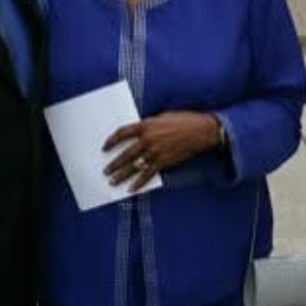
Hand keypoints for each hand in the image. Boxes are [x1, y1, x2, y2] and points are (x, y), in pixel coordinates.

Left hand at [104, 111, 221, 192]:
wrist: (201, 131)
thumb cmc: (184, 121)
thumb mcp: (163, 117)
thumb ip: (149, 125)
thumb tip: (139, 133)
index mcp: (146, 125)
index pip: (122, 133)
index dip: (112, 140)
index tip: (105, 147)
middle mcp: (148, 139)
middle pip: (126, 153)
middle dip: (114, 163)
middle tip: (106, 170)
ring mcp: (155, 151)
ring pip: (134, 166)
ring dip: (122, 175)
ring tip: (113, 181)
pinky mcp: (164, 161)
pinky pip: (148, 174)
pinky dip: (139, 183)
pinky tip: (131, 188)